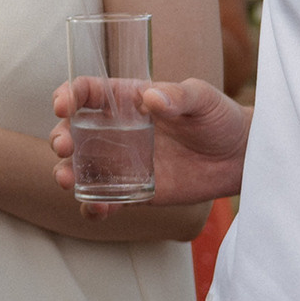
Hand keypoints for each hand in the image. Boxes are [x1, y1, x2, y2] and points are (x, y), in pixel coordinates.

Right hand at [50, 77, 250, 216]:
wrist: (239, 157)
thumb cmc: (218, 117)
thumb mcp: (202, 98)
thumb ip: (178, 96)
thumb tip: (151, 98)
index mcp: (126, 99)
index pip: (87, 92)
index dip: (68, 95)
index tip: (62, 105)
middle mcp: (117, 129)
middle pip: (74, 131)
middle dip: (60, 137)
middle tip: (63, 146)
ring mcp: (122, 161)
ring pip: (82, 167)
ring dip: (67, 172)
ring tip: (66, 180)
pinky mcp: (133, 190)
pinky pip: (105, 198)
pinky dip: (94, 205)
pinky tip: (96, 208)